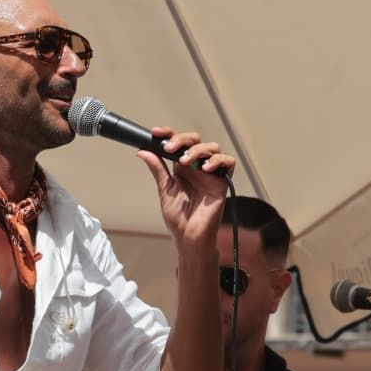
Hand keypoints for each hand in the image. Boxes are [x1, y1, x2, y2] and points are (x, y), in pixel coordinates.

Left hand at [138, 128, 235, 251]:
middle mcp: (197, 167)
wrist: (189, 236)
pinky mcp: (223, 182)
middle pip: (195, 140)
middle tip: (169, 149)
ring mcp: (211, 173)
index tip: (155, 133)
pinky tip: (205, 169)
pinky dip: (218, 161)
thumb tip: (143, 151)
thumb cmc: (179, 218)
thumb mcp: (164, 189)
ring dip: (197, 150)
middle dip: (181, 140)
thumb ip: (158, 169)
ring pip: (212, 147)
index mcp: (182, 167)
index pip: (178, 143)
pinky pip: (228, 163)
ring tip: (184, 162)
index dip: (168, 134)